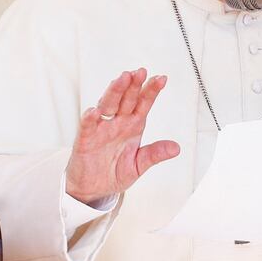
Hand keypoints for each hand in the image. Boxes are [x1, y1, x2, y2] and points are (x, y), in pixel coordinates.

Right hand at [65, 68, 179, 204]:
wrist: (92, 188)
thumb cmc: (114, 172)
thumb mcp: (138, 165)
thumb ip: (154, 154)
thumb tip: (176, 148)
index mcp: (133, 125)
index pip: (143, 104)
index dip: (151, 91)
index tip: (161, 78)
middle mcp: (117, 122)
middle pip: (126, 99)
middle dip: (133, 85)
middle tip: (140, 71)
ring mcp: (101, 128)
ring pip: (108, 105)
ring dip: (114, 91)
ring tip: (122, 79)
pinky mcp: (85, 139)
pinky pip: (87, 125)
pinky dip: (90, 117)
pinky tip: (94, 110)